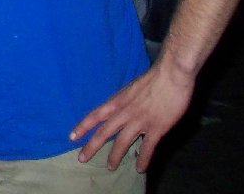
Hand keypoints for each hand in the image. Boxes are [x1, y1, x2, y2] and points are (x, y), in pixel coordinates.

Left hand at [70, 60, 193, 171]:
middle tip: (82, 159)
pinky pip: (148, 147)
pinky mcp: (157, 128)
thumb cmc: (152, 79)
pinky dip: (143, 159)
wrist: (171, 74)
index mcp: (117, 101)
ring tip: (110, 167)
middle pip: (104, 132)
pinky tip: (140, 168)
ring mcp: (140, 121)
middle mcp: (125, 112)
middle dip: (91, 146)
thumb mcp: (130, 88)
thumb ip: (124, 101)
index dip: (82, 127)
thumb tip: (119, 110)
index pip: (95, 115)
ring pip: (122, 142)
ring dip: (115, 156)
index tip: (71, 137)